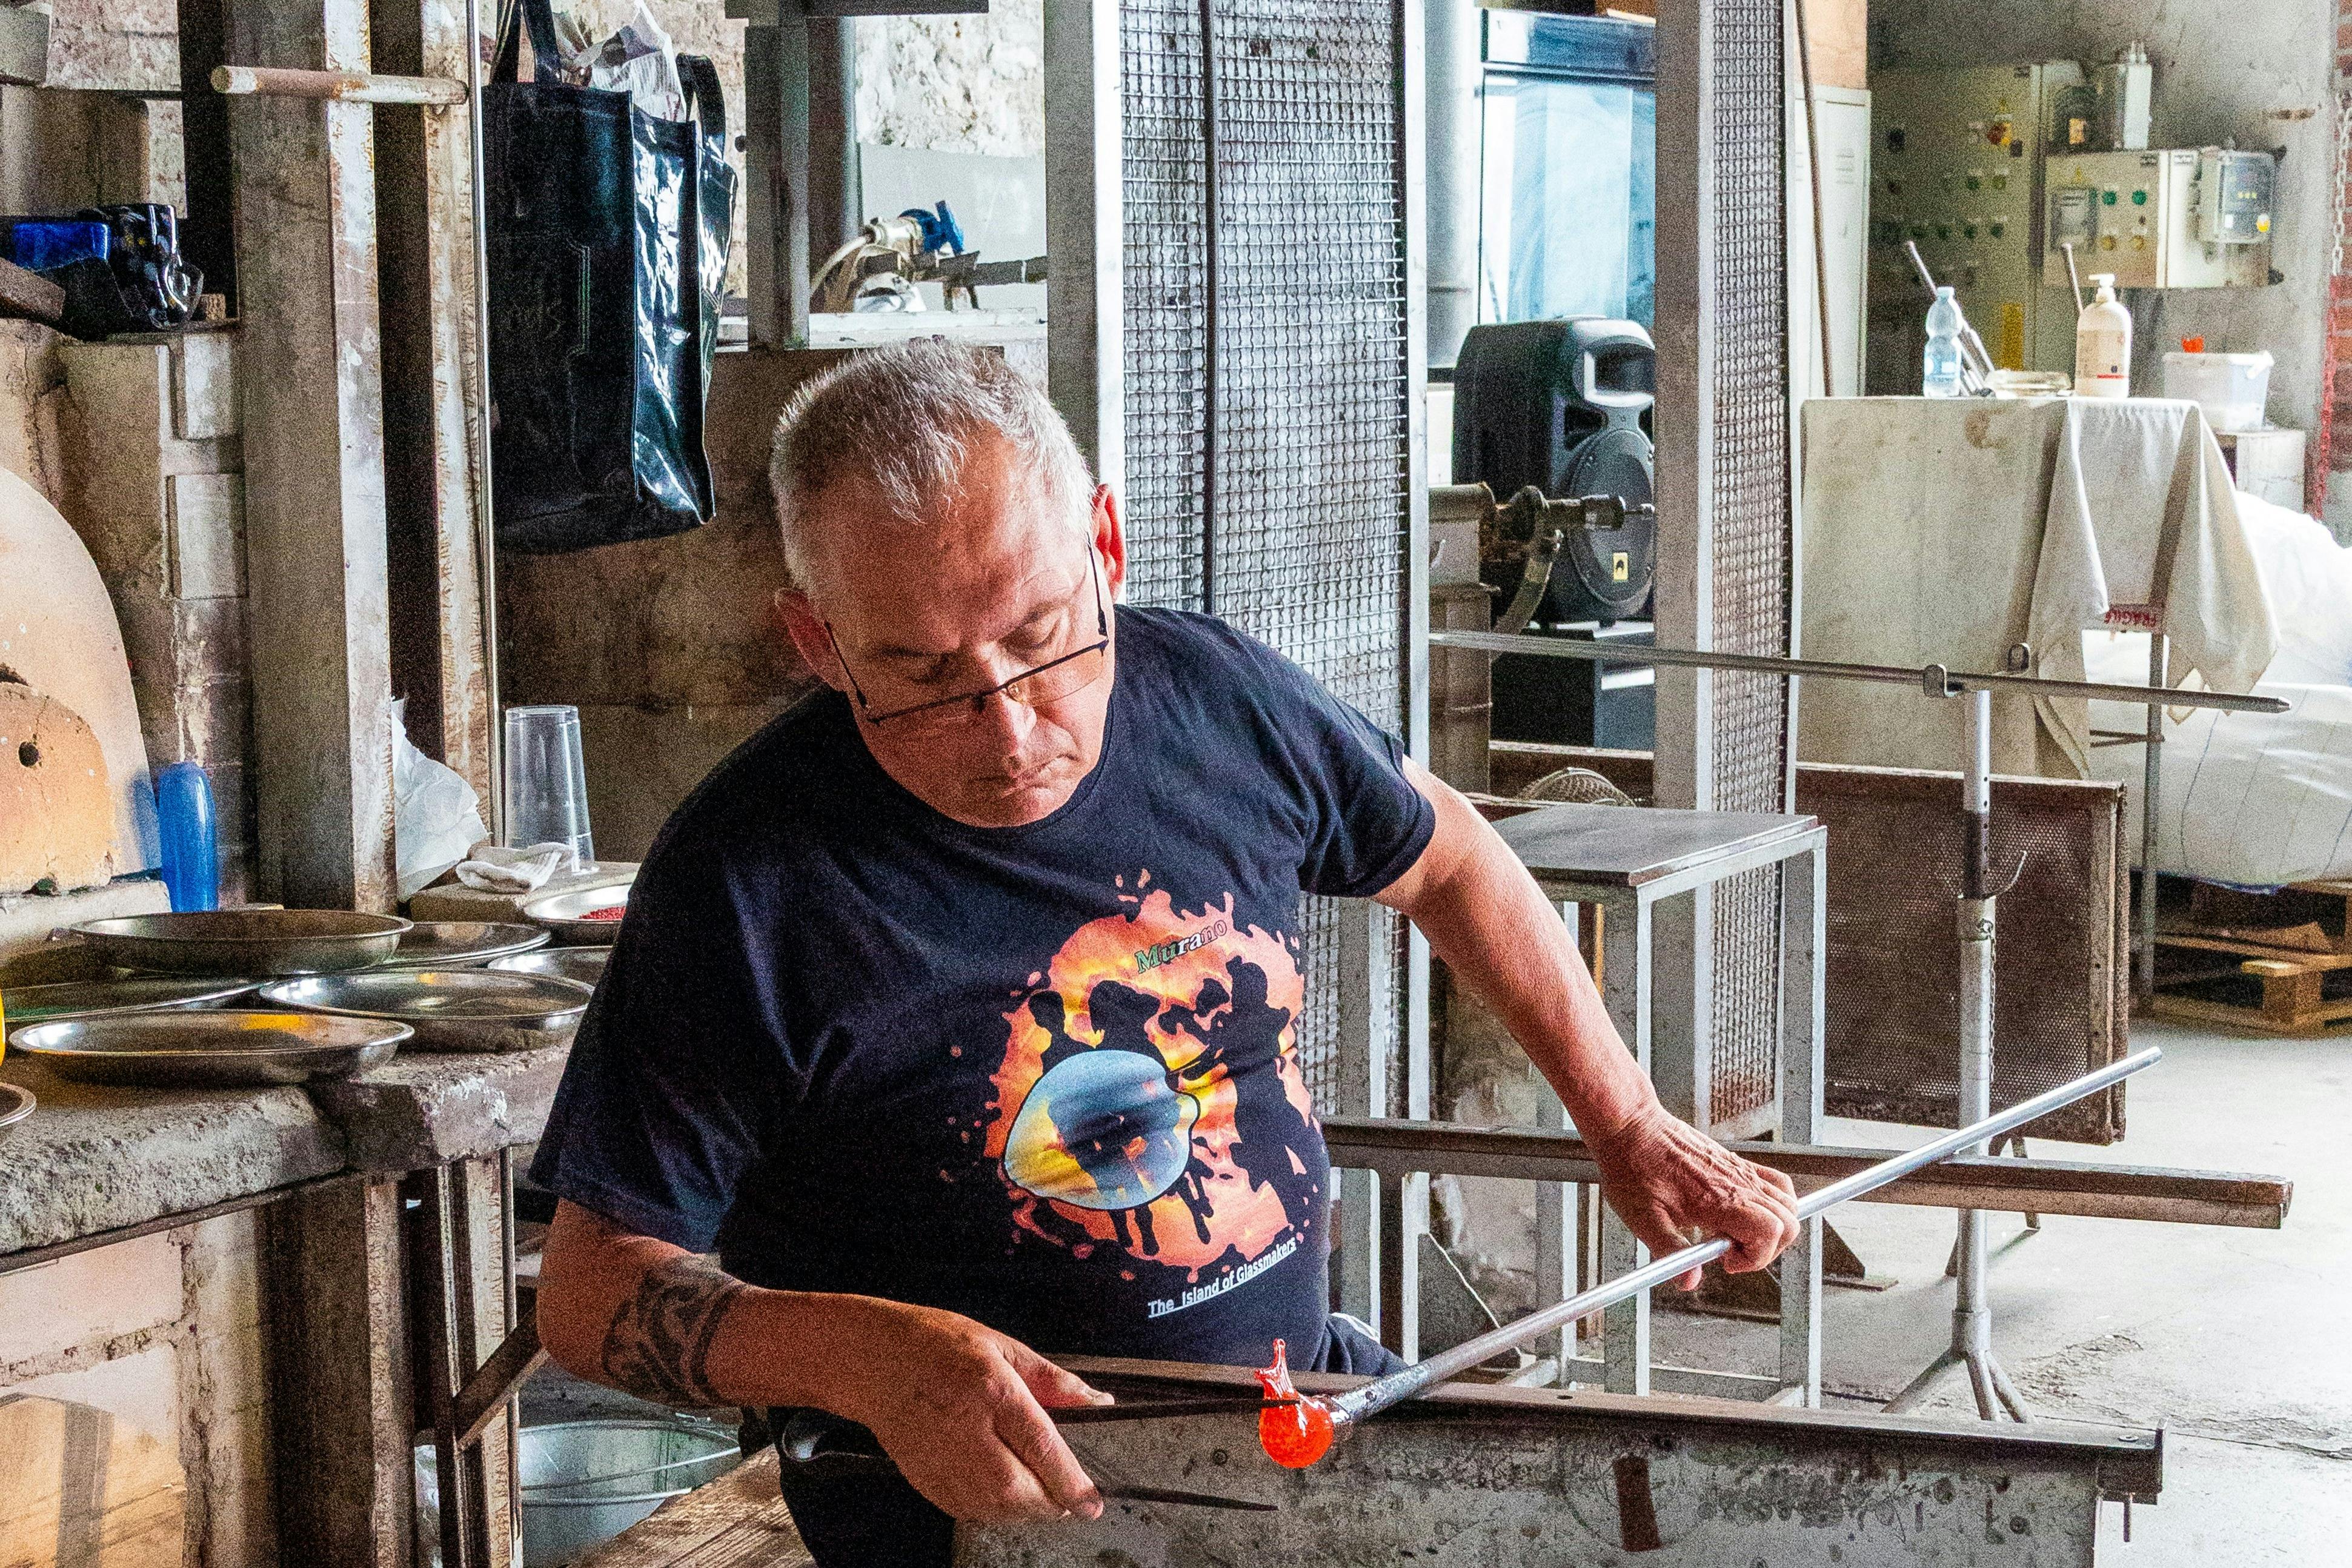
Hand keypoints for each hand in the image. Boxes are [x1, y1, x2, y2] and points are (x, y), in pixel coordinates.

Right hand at [833, 1301, 1113, 1524]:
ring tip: (1039, 1492)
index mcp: (994, 1392)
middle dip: (1054, 1503)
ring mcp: (944, 1463)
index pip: (1043, 1451)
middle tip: (1070, 1496)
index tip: (1092, 1502)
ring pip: (999, 1512)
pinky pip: (972, 1513)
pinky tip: (1002, 1489)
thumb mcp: (1002, 1346)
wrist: (873, 1362)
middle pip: (1023, 1494)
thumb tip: (1095, 1401)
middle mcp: (969, 1434)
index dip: (1073, 1484)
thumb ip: (1052, 1380)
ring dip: (1027, 1510)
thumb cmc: (936, 1346)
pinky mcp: (927, 1482)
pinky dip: (995, 1510)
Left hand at [1587, 1107, 1800, 1290]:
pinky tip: (1740, 1210)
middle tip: (1730, 1251)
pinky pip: (1775, 1182)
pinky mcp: (1736, 1162)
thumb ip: (1671, 1252)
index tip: (1724, 1261)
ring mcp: (1741, 1170)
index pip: (1771, 1231)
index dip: (1756, 1257)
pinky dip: (1773, 1201)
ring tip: (1734, 1232)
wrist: (1631, 1129)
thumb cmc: (1633, 1169)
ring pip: (1787, 1202)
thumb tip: (1689, 1282)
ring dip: (1773, 1226)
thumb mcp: (1644, 1219)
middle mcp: (1738, 1183)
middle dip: (1768, 1248)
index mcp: (1719, 1199)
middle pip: (1788, 1221)